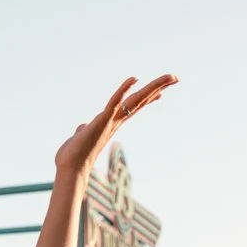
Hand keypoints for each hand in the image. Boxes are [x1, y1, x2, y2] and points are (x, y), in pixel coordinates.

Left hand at [54, 75, 176, 179]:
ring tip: (170, 77)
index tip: (161, 93)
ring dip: (153, 87)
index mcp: (112, 122)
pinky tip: (134, 78)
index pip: (133, 107)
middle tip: (175, 78)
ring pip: (136, 100)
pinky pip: (114, 102)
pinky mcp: (102, 120)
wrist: (70, 168)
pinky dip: (123, 90)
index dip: (146, 99)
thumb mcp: (81, 136)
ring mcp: (111, 121)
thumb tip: (82, 128)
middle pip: (141, 100)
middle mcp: (116, 121)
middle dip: (158, 88)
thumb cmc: (74, 155)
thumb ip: (84, 130)